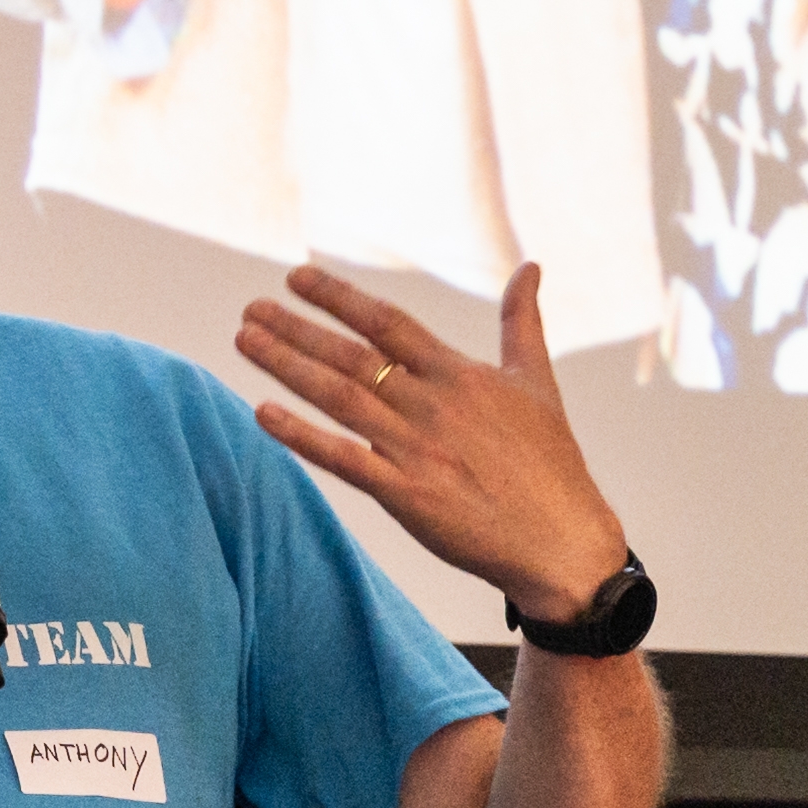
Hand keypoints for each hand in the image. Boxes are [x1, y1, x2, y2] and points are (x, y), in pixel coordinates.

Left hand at [239, 263, 631, 619]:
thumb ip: (523, 321)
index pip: (388, 322)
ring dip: (287, 367)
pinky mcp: (407, 496)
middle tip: (251, 308)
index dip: (339, 297)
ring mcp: (418, 450)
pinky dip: (302, 436)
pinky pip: (343, 460)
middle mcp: (434, 405)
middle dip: (297, 329)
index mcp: (461, 374)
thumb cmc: (551, 461)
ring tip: (245, 340)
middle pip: (352, 356)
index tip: (296, 277)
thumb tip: (530, 267)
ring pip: (340, 398)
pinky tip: (262, 413)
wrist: (562, 540)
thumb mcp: (538, 381)